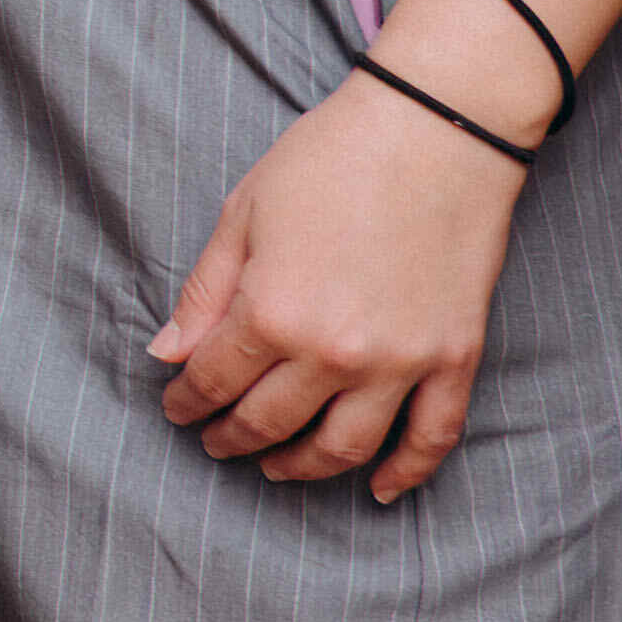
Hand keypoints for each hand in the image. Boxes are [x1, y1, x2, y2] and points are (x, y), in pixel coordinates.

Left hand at [151, 46, 531, 499]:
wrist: (436, 129)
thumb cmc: (330, 159)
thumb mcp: (243, 213)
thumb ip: (204, 293)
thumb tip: (167, 354)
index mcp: (272, 312)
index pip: (213, 381)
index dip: (186, 401)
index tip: (175, 408)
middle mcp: (335, 352)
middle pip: (271, 422)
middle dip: (233, 438)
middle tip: (214, 441)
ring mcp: (402, 363)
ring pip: (344, 448)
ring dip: (303, 467)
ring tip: (276, 467)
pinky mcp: (455, 359)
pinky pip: (433, 438)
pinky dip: (406, 473)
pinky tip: (380, 492)